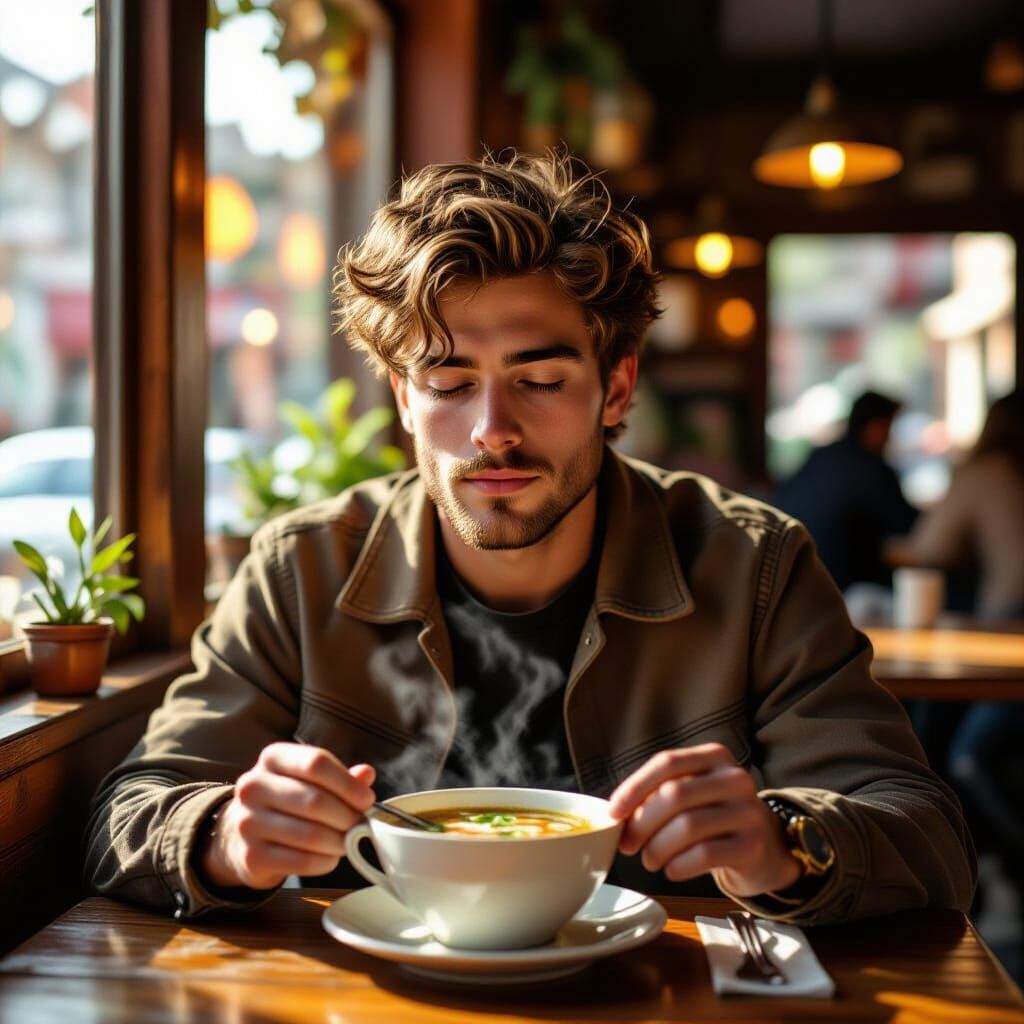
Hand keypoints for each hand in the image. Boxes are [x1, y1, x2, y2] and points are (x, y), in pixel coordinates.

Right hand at [199, 742, 376, 890]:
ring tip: (350, 842)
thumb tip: (366, 774)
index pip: (316, 763)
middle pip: (315, 801)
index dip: (348, 783)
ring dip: (339, 842)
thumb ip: (339, 776)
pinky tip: (330, 857)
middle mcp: (254, 786)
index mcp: (273, 758)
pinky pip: (301, 862)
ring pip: (310, 835)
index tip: (366, 800)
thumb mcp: (308, 780)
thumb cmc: (286, 802)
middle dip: (348, 817)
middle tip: (362, 825)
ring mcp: (248, 822)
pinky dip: (325, 862)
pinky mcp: (252, 856)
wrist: (240, 836)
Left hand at [608, 743, 801, 897]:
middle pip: (675, 794)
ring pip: (688, 826)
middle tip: (627, 845)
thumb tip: (616, 813)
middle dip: (642, 823)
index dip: (634, 787)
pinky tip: (671, 871)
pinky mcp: (753, 845)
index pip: (667, 763)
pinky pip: (706, 854)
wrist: (764, 847)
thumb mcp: (692, 794)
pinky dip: (680, 865)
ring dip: (658, 848)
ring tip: (649, 860)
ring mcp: (748, 811)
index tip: (613, 813)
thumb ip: (659, 793)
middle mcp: (735, 778)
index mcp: (714, 757)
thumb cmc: (714, 818)